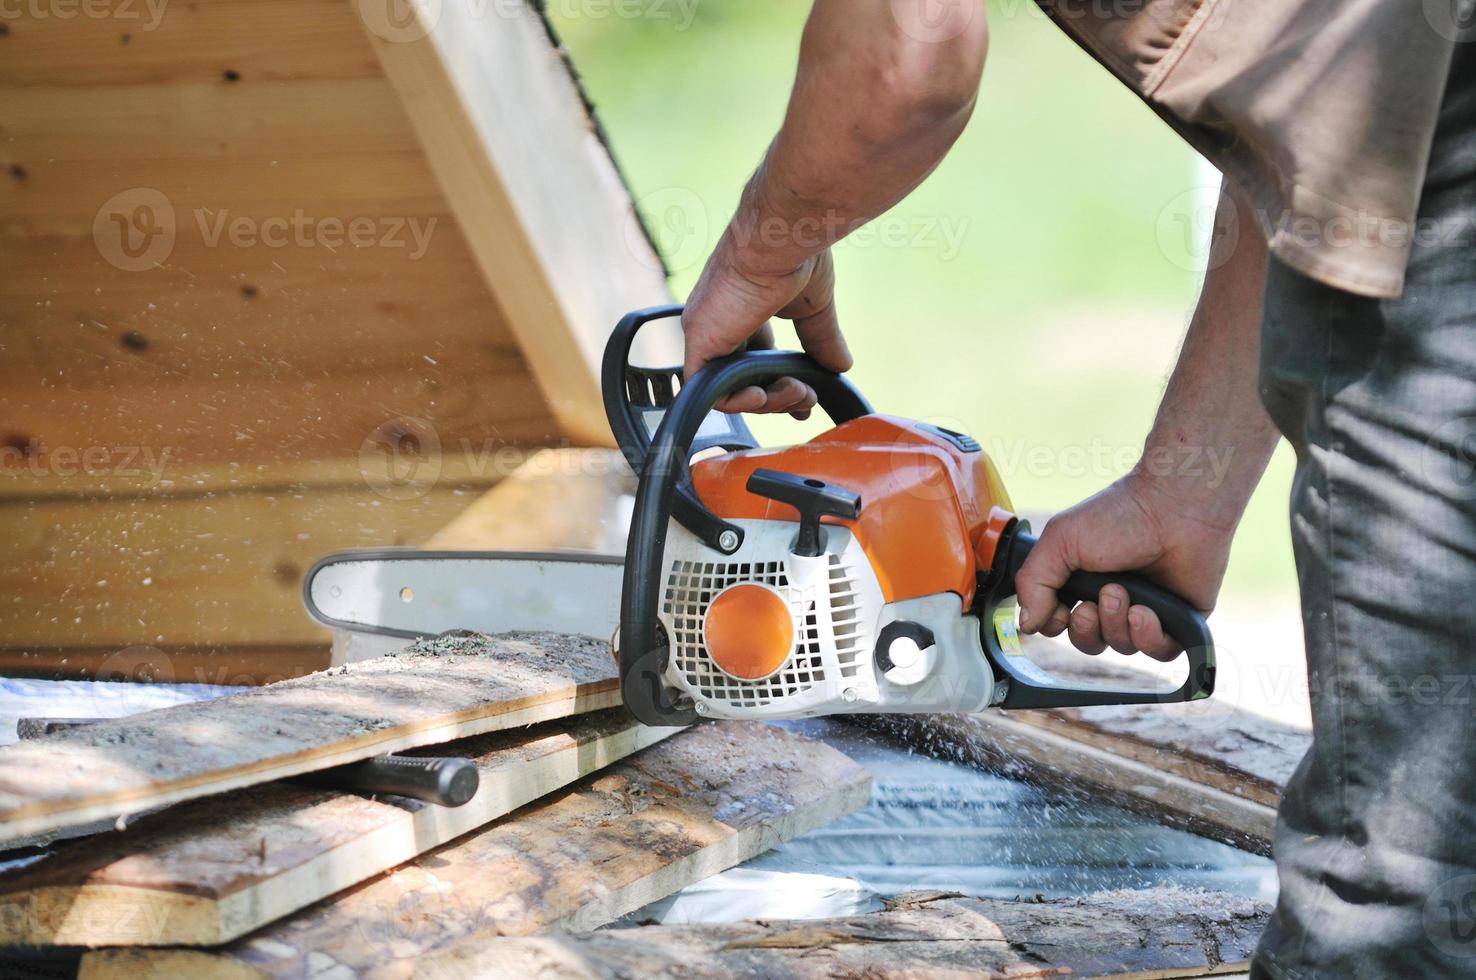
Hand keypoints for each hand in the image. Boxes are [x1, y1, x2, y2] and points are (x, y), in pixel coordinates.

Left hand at [682, 238, 851, 416]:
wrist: (782, 239)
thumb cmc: (795, 256)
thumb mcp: (814, 307)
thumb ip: (822, 337)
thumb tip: (842, 365)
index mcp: (743, 310)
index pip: (755, 360)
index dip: (779, 384)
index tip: (808, 398)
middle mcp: (721, 321)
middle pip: (744, 379)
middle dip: (778, 399)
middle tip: (807, 399)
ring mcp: (708, 331)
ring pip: (728, 389)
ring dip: (766, 403)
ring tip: (797, 393)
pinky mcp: (699, 340)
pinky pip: (706, 389)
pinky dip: (737, 403)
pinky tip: (763, 396)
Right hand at [1013, 474, 1232, 660]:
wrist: (1174, 508)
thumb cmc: (1118, 516)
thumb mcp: (1059, 541)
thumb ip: (1032, 583)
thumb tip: (1025, 624)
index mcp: (1082, 579)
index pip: (1059, 623)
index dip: (1056, 624)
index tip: (1062, 608)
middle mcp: (1112, 597)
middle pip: (1088, 641)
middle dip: (1086, 629)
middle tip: (1093, 604)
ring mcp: (1146, 609)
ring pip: (1121, 647)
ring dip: (1116, 625)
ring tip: (1124, 593)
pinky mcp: (1178, 619)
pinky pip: (1158, 651)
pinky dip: (1148, 637)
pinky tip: (1146, 612)